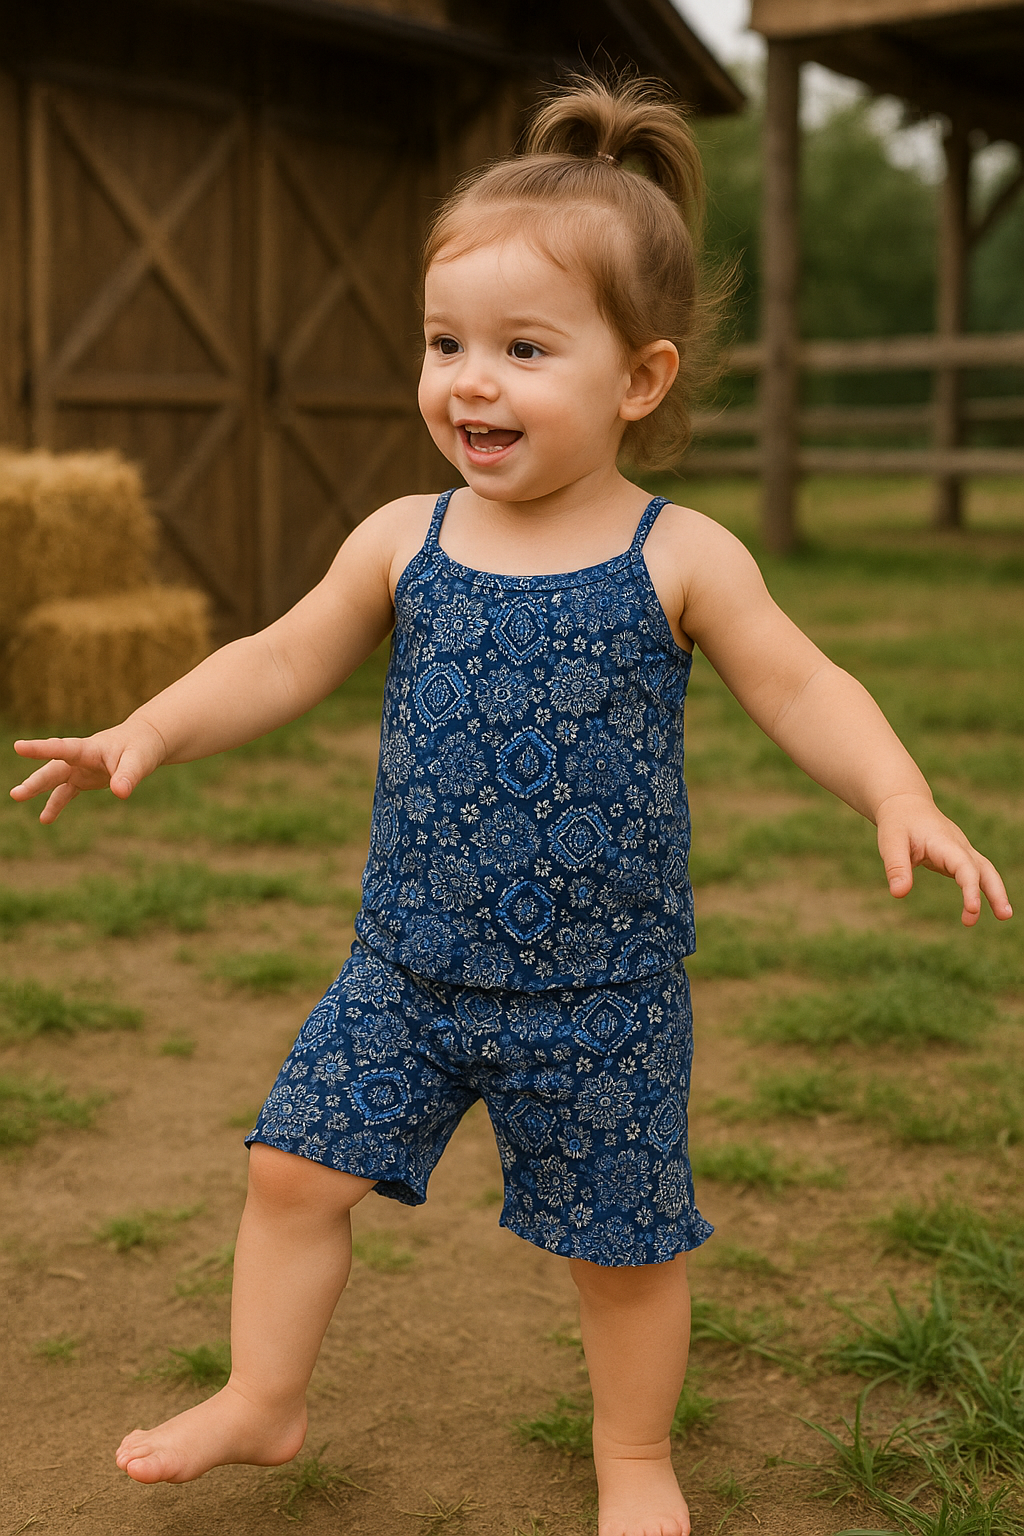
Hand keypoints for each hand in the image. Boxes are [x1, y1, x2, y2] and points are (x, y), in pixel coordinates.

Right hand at [9, 719, 167, 823]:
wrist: (145, 741)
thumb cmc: (141, 747)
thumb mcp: (139, 761)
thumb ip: (128, 776)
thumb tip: (121, 793)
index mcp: (89, 748)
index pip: (62, 748)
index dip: (41, 748)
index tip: (19, 746)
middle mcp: (79, 758)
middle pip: (53, 769)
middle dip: (36, 782)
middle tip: (16, 793)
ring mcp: (80, 769)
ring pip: (54, 780)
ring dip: (38, 790)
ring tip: (18, 797)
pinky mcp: (84, 779)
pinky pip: (65, 792)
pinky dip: (55, 804)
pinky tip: (45, 819)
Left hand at [876, 792, 1012, 926]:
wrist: (905, 806)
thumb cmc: (898, 823)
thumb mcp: (890, 842)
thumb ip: (896, 867)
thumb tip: (899, 894)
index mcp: (945, 842)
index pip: (964, 867)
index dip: (970, 888)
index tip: (973, 910)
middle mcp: (959, 847)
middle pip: (985, 869)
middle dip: (996, 892)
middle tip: (1004, 916)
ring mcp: (961, 852)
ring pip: (984, 871)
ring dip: (995, 893)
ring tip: (1002, 916)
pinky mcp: (957, 859)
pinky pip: (974, 875)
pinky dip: (980, 890)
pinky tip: (974, 908)